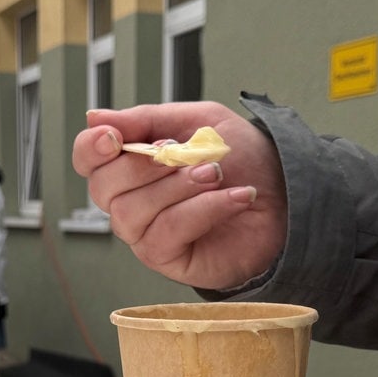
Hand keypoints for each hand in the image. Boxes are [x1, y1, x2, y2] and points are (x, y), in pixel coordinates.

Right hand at [73, 102, 285, 289]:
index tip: (113, 137)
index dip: (91, 149)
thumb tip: (93, 117)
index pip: (88, 161)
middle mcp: (133, 203)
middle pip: (104, 189)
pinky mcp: (172, 259)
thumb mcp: (197, 121)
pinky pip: (166, 235)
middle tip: (181, 152)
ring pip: (132, 213)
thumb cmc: (244, 159)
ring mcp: (148, 234)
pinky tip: (233, 197)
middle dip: (142, 167)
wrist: (288, 193)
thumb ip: (146, 118)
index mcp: (133, 167)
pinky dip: (202, 210)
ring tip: (215, 172)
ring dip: (177, 187)